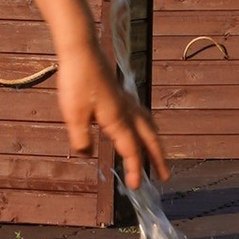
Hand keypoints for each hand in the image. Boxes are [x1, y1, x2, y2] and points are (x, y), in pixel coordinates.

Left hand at [57, 37, 168, 192]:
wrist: (80, 50)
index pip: (131, 150)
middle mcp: (127, 112)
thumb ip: (81, 138)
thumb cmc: (77, 82)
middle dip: (157, 158)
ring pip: (147, 126)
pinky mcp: (119, 93)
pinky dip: (146, 127)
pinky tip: (138, 126)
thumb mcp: (73, 115)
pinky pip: (140, 115)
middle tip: (166, 176)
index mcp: (118, 120)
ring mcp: (125, 101)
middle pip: (148, 139)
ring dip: (154, 142)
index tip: (138, 187)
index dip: (135, 170)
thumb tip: (86, 154)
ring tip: (157, 154)